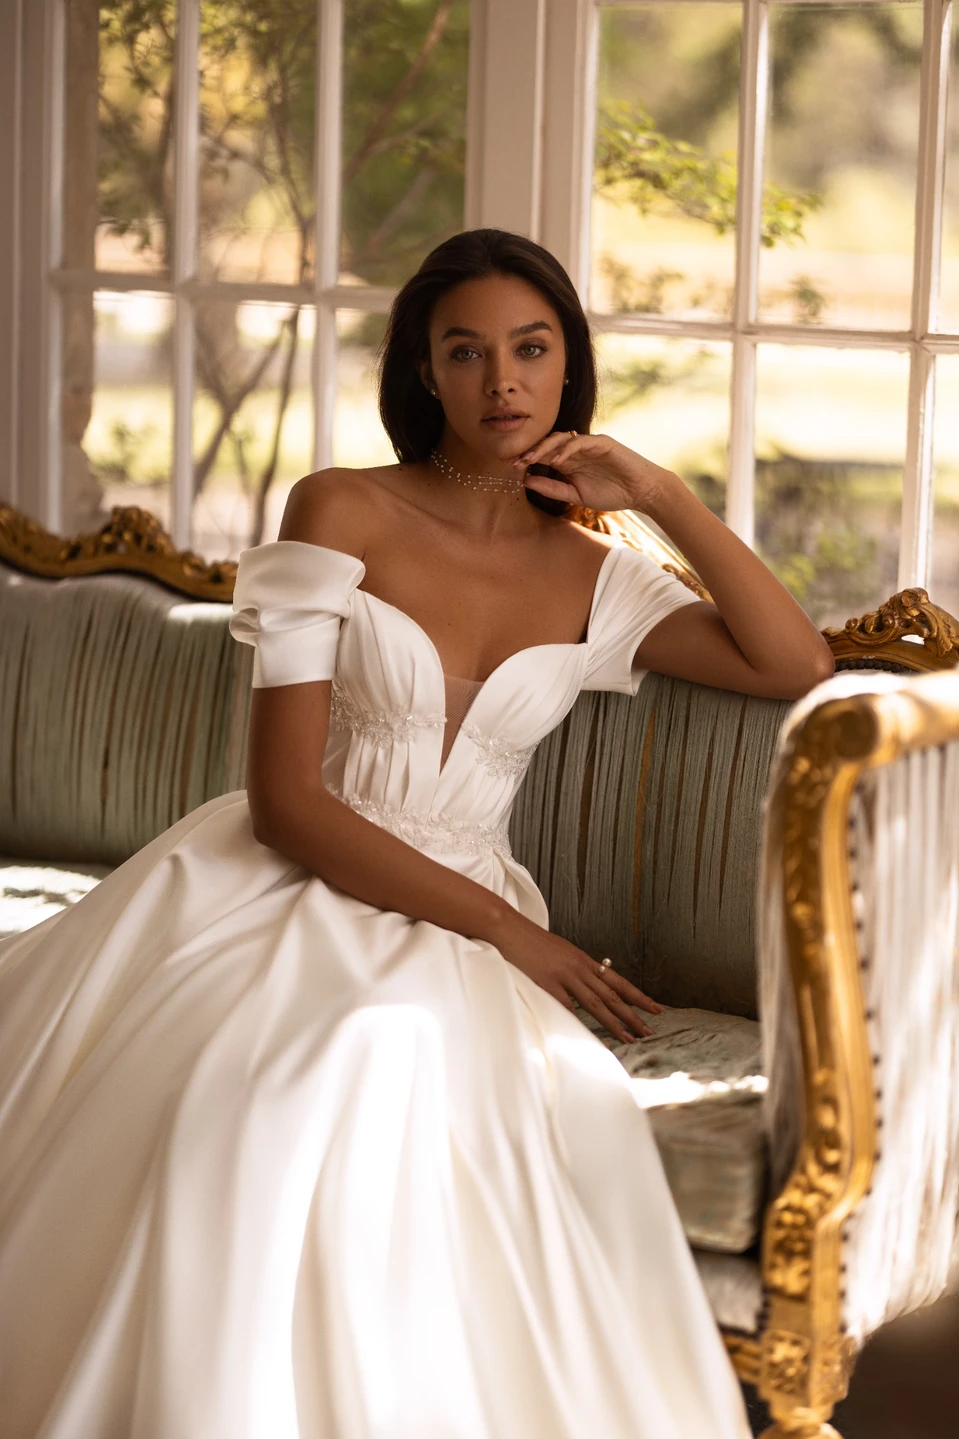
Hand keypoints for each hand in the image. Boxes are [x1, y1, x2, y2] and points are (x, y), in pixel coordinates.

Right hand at [493, 911, 663, 1041]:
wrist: (508, 928)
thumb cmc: (531, 941)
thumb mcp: (560, 951)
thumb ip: (575, 968)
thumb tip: (588, 982)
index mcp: (584, 960)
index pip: (618, 981)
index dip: (638, 996)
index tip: (656, 1009)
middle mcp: (579, 968)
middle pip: (612, 995)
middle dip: (633, 1015)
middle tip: (650, 1031)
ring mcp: (564, 975)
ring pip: (596, 1003)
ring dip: (615, 1023)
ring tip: (630, 1038)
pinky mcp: (547, 983)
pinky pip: (567, 1006)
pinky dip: (580, 1021)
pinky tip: (590, 1035)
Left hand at [513, 430, 677, 514]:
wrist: (642, 492)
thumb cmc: (612, 493)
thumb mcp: (576, 496)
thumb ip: (553, 489)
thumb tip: (526, 481)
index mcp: (569, 462)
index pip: (543, 456)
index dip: (527, 460)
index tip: (510, 467)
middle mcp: (576, 450)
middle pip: (548, 444)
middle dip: (530, 451)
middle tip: (515, 461)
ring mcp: (589, 444)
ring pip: (561, 439)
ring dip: (544, 448)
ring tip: (531, 459)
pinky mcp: (602, 443)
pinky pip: (580, 442)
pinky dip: (566, 449)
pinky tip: (556, 460)